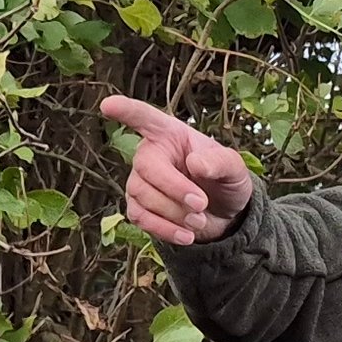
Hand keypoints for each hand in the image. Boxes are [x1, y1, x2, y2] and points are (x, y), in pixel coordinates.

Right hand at [100, 94, 256, 245]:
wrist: (224, 215)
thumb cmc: (225, 181)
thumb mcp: (234, 169)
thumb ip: (220, 161)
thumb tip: (195, 163)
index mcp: (170, 135)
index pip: (145, 118)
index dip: (126, 111)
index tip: (108, 105)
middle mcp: (150, 155)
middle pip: (145, 166)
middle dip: (173, 188)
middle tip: (202, 204)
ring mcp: (140, 181)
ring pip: (142, 195)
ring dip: (174, 212)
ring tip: (200, 219)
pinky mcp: (138, 207)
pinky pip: (141, 218)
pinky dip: (165, 230)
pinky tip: (187, 236)